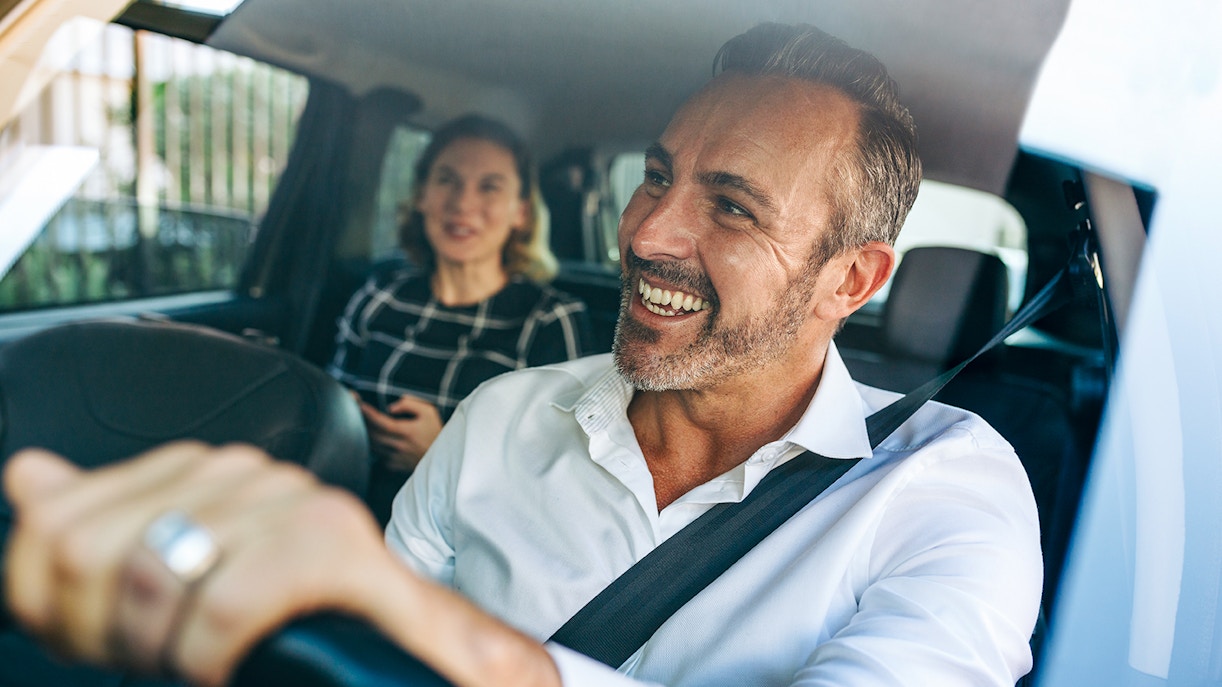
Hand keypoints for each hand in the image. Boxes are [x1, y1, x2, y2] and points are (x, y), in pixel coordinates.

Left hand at [2, 444, 559, 686]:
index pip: (54, 523)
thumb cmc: (298, 623)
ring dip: (162, 655)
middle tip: (157, 663)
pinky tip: (229, 667)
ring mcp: (288, 497)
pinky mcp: (328, 539)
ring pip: (151, 579)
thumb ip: (102, 527)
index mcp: (196, 470)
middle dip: (104, 633)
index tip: (107, 644)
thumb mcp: (177, 581)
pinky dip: (210, 659)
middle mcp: (240, 469)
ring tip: (199, 667)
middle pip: (85, 550)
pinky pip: (221, 605)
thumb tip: (29, 475)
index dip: (57, 608)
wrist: (407, 648)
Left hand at [358, 395, 442, 470]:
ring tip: (362, 423)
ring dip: (366, 434)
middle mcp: (399, 446)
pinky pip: (378, 456)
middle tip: (355, 410)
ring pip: (373, 446)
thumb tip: (391, 408)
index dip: (368, 414)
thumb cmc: (436, 431)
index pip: (382, 423)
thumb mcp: (429, 412)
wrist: (445, 457)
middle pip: (373, 435)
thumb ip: (410, 404)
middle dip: (362, 422)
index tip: (359, 404)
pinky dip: (375, 447)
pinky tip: (375, 439)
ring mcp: (396, 458)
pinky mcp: (395, 466)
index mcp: (407, 432)